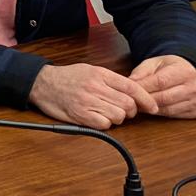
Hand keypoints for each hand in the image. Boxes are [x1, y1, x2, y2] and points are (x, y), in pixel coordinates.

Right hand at [28, 63, 159, 129]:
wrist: (42, 83)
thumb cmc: (67, 77)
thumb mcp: (91, 70)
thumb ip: (112, 80)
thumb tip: (134, 93)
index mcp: (100, 74)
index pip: (132, 87)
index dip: (146, 99)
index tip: (153, 107)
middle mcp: (95, 87)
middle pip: (128, 104)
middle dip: (130, 110)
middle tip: (122, 110)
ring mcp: (88, 102)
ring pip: (118, 116)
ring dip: (117, 117)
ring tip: (107, 112)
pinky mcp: (80, 115)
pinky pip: (104, 125)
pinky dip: (105, 124)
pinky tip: (98, 118)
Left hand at [128, 55, 195, 118]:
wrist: (187, 72)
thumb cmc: (167, 67)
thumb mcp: (153, 63)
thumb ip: (141, 72)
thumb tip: (130, 83)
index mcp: (185, 71)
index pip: (160, 82)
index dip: (143, 88)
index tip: (129, 92)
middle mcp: (195, 87)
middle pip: (164, 98)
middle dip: (145, 101)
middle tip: (130, 102)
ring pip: (168, 110)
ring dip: (151, 109)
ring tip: (138, 106)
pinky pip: (174, 116)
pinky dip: (160, 114)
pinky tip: (151, 109)